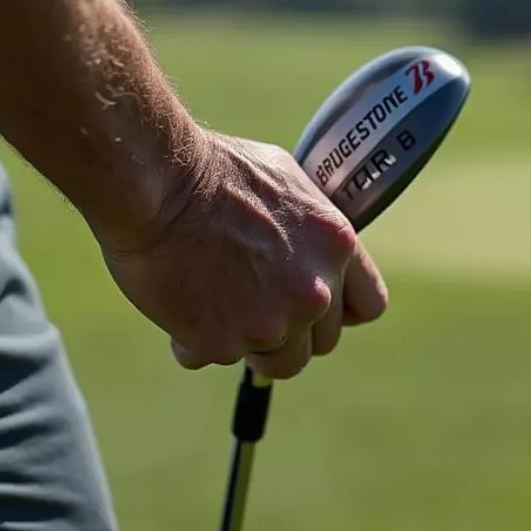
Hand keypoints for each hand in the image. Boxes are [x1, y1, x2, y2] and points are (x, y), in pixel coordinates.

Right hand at [96, 128, 388, 379]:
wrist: (161, 183)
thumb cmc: (216, 169)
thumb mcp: (287, 181)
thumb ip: (309, 227)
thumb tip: (309, 247)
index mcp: (336, 246)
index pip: (369, 305)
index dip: (340, 312)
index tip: (317, 309)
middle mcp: (315, 291)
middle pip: (320, 343)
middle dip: (288, 329)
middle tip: (248, 299)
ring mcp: (272, 322)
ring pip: (273, 361)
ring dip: (249, 343)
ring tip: (216, 305)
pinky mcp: (224, 343)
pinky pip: (213, 357)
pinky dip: (194, 340)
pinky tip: (178, 301)